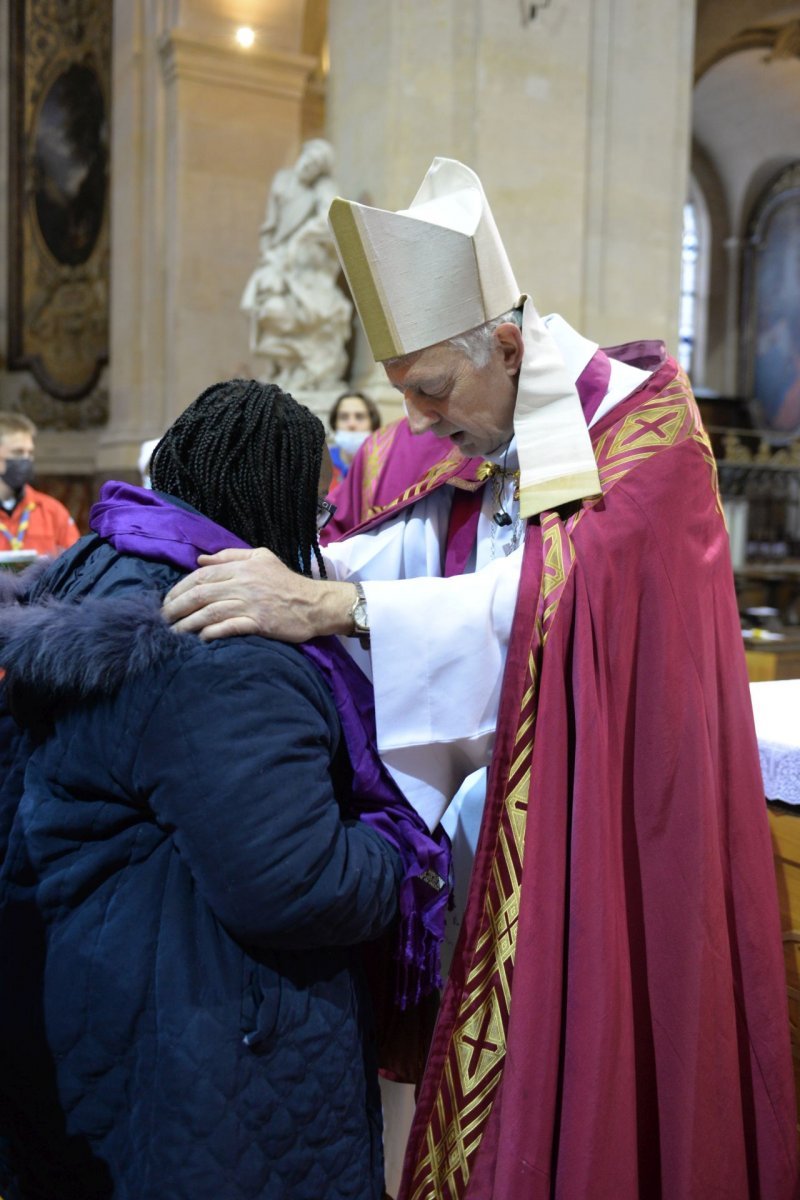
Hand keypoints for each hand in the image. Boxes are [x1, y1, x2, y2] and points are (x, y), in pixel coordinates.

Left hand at [162, 546, 356, 642]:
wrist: (316, 604)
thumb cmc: (287, 581)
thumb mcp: (261, 558)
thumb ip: (229, 556)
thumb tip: (199, 559)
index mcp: (242, 566)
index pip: (201, 575)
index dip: (179, 588)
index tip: (167, 601)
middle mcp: (243, 583)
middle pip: (200, 594)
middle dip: (176, 607)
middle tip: (163, 619)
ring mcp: (251, 604)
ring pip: (210, 612)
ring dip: (187, 624)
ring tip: (173, 633)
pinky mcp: (259, 623)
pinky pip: (229, 627)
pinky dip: (211, 633)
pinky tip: (200, 638)